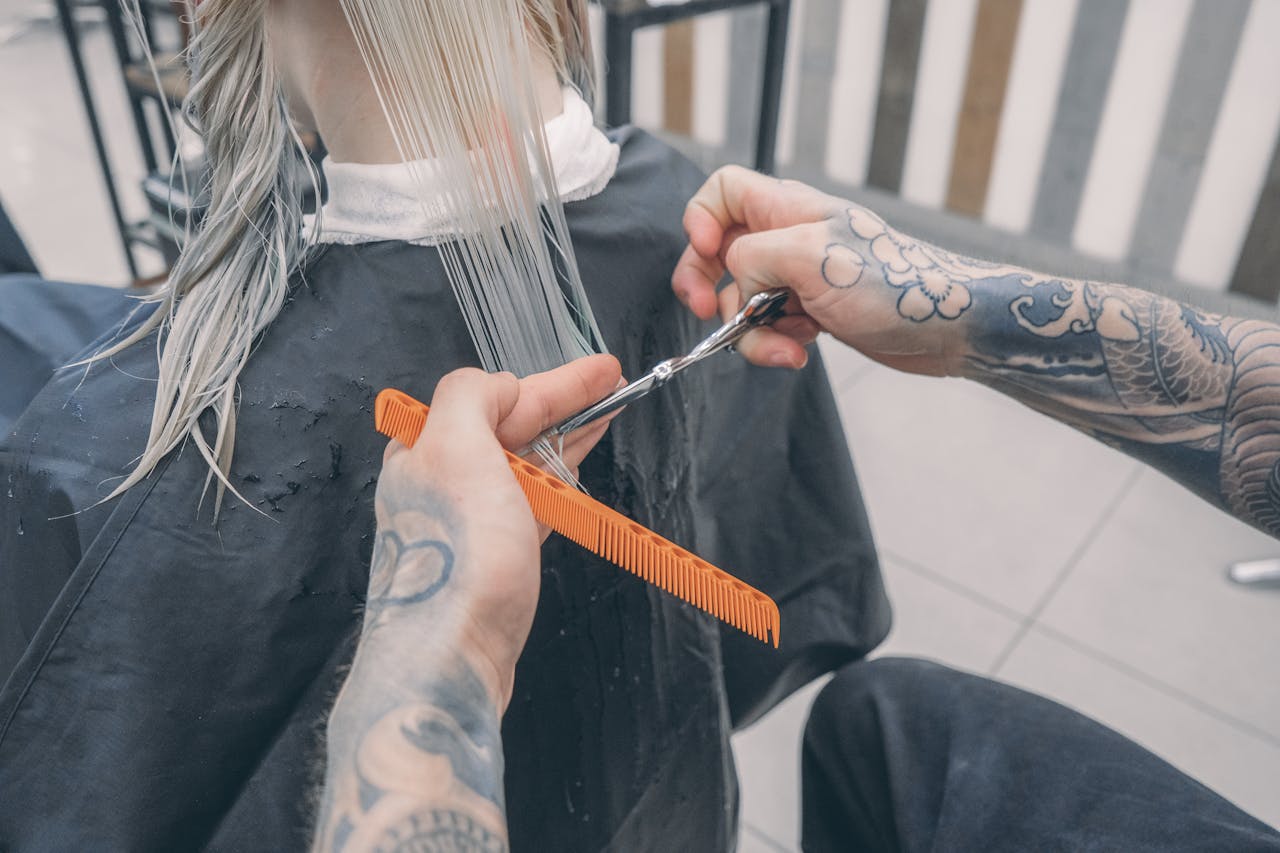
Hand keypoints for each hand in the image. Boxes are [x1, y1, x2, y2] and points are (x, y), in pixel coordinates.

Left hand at [368, 355, 621, 708]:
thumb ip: (471, 398)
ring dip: (566, 438)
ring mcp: (466, 523)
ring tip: (605, 419)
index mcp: (425, 450)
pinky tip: (575, 476)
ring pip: (524, 465)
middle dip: (564, 403)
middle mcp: (440, 483)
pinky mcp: (489, 560)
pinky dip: (557, 483)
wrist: (449, 660)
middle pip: (512, 428)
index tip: (600, 370)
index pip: (495, 396)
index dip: (554, 381)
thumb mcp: (457, 451)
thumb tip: (497, 386)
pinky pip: (529, 505)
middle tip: (611, 385)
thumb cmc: (457, 560)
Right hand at [671, 165, 980, 376]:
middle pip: (717, 252)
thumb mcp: (811, 258)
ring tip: (785, 345)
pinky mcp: (809, 312)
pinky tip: (803, 350)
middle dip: (706, 286)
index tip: (707, 254)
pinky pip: (767, 327)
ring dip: (750, 331)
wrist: (947, 328)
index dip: (700, 219)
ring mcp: (797, 278)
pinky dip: (774, 343)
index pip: (722, 191)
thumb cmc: (894, 286)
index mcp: (786, 209)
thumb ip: (753, 257)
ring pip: (740, 300)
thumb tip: (733, 283)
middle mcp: (787, 238)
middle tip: (708, 313)